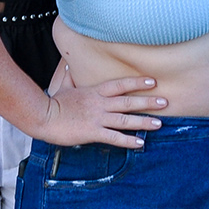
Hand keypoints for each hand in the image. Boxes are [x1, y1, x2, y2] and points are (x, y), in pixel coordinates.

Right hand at [36, 73, 166, 148]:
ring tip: (159, 124)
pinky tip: (141, 143)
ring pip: (125, 119)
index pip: (120, 85)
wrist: (42, 117)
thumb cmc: (53, 103)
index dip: (137, 82)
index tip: (153, 82)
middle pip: (128, 102)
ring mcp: (97, 118)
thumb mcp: (63, 86)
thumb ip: (70, 77)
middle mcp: (99, 104)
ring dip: (143, 122)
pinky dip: (128, 140)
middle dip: (147, 102)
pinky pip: (114, 137)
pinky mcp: (92, 132)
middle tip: (165, 102)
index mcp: (94, 91)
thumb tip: (69, 66)